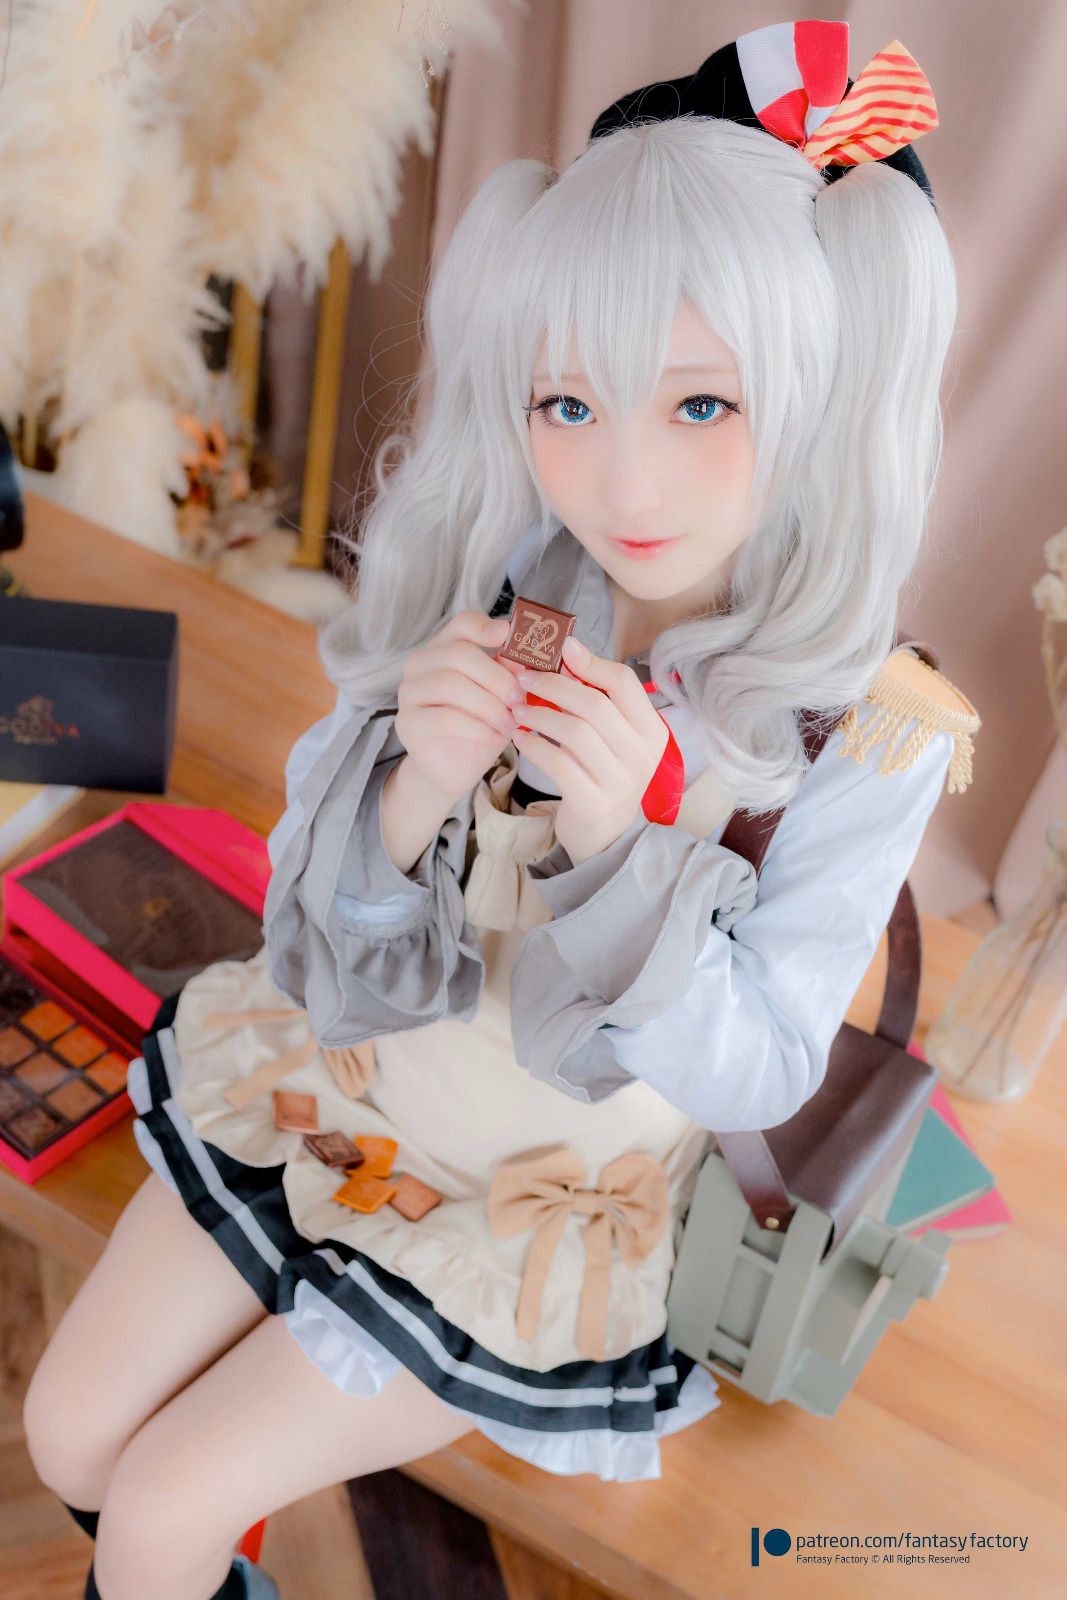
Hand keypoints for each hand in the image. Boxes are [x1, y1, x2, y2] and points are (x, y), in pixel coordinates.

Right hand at [394, 611, 522, 806]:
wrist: (455, 768)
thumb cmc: (480, 726)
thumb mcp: (500, 696)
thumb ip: (507, 672)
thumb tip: (526, 655)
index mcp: (444, 649)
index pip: (461, 624)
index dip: (485, 626)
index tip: (508, 637)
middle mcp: (420, 665)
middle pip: (458, 654)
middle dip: (497, 677)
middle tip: (520, 700)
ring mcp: (409, 693)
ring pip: (450, 684)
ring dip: (489, 705)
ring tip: (510, 723)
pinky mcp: (408, 723)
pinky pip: (444, 717)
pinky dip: (476, 727)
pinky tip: (493, 737)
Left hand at [511, 635, 667, 863]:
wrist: (604, 834)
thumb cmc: (603, 772)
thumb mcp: (612, 736)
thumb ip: (597, 699)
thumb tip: (568, 650)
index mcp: (651, 730)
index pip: (624, 683)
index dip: (590, 662)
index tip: (560, 649)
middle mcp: (642, 754)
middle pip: (595, 704)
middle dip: (554, 685)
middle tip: (524, 677)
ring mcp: (620, 781)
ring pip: (575, 732)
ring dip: (540, 714)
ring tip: (518, 709)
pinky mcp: (593, 802)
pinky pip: (558, 763)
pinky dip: (534, 746)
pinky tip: (520, 738)